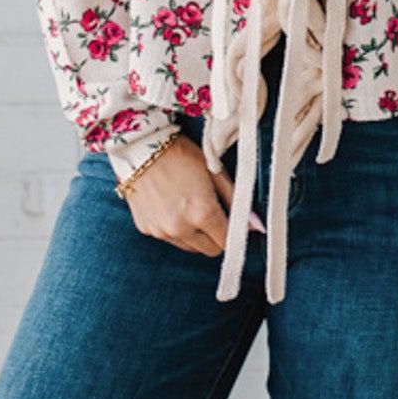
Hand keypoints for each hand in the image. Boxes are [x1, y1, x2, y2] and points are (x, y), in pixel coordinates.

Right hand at [121, 133, 262, 256]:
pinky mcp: (147, 230)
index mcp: (203, 213)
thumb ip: (237, 201)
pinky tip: (170, 206)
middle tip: (211, 213)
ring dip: (195, 234)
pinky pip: (169, 238)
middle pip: (210, 250)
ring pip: (190, 247)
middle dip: (215, 236)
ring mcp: (162, 231)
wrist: (140, 148)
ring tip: (188, 207)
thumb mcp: (215, 172)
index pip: (228, 242)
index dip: (233, 233)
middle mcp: (181, 227)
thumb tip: (256, 226)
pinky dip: (174, 228)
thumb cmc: (181, 155)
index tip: (231, 223)